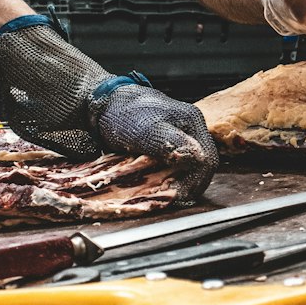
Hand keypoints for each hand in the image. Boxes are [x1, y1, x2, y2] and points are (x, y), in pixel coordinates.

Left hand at [0, 16, 216, 198]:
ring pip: (188, 165)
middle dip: (189, 184)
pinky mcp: (165, 142)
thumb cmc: (120, 114)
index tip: (180, 196)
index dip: (196, 182)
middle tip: (172, 199)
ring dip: (179, 181)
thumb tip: (197, 158)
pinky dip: (168, 175)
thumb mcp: (146, 129)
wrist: (97, 105)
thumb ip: (171, 144)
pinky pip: (175, 163)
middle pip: (200, 164)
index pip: (207, 159)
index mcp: (191, 122)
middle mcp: (189, 128)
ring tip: (164, 193)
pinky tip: (157, 182)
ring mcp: (178, 134)